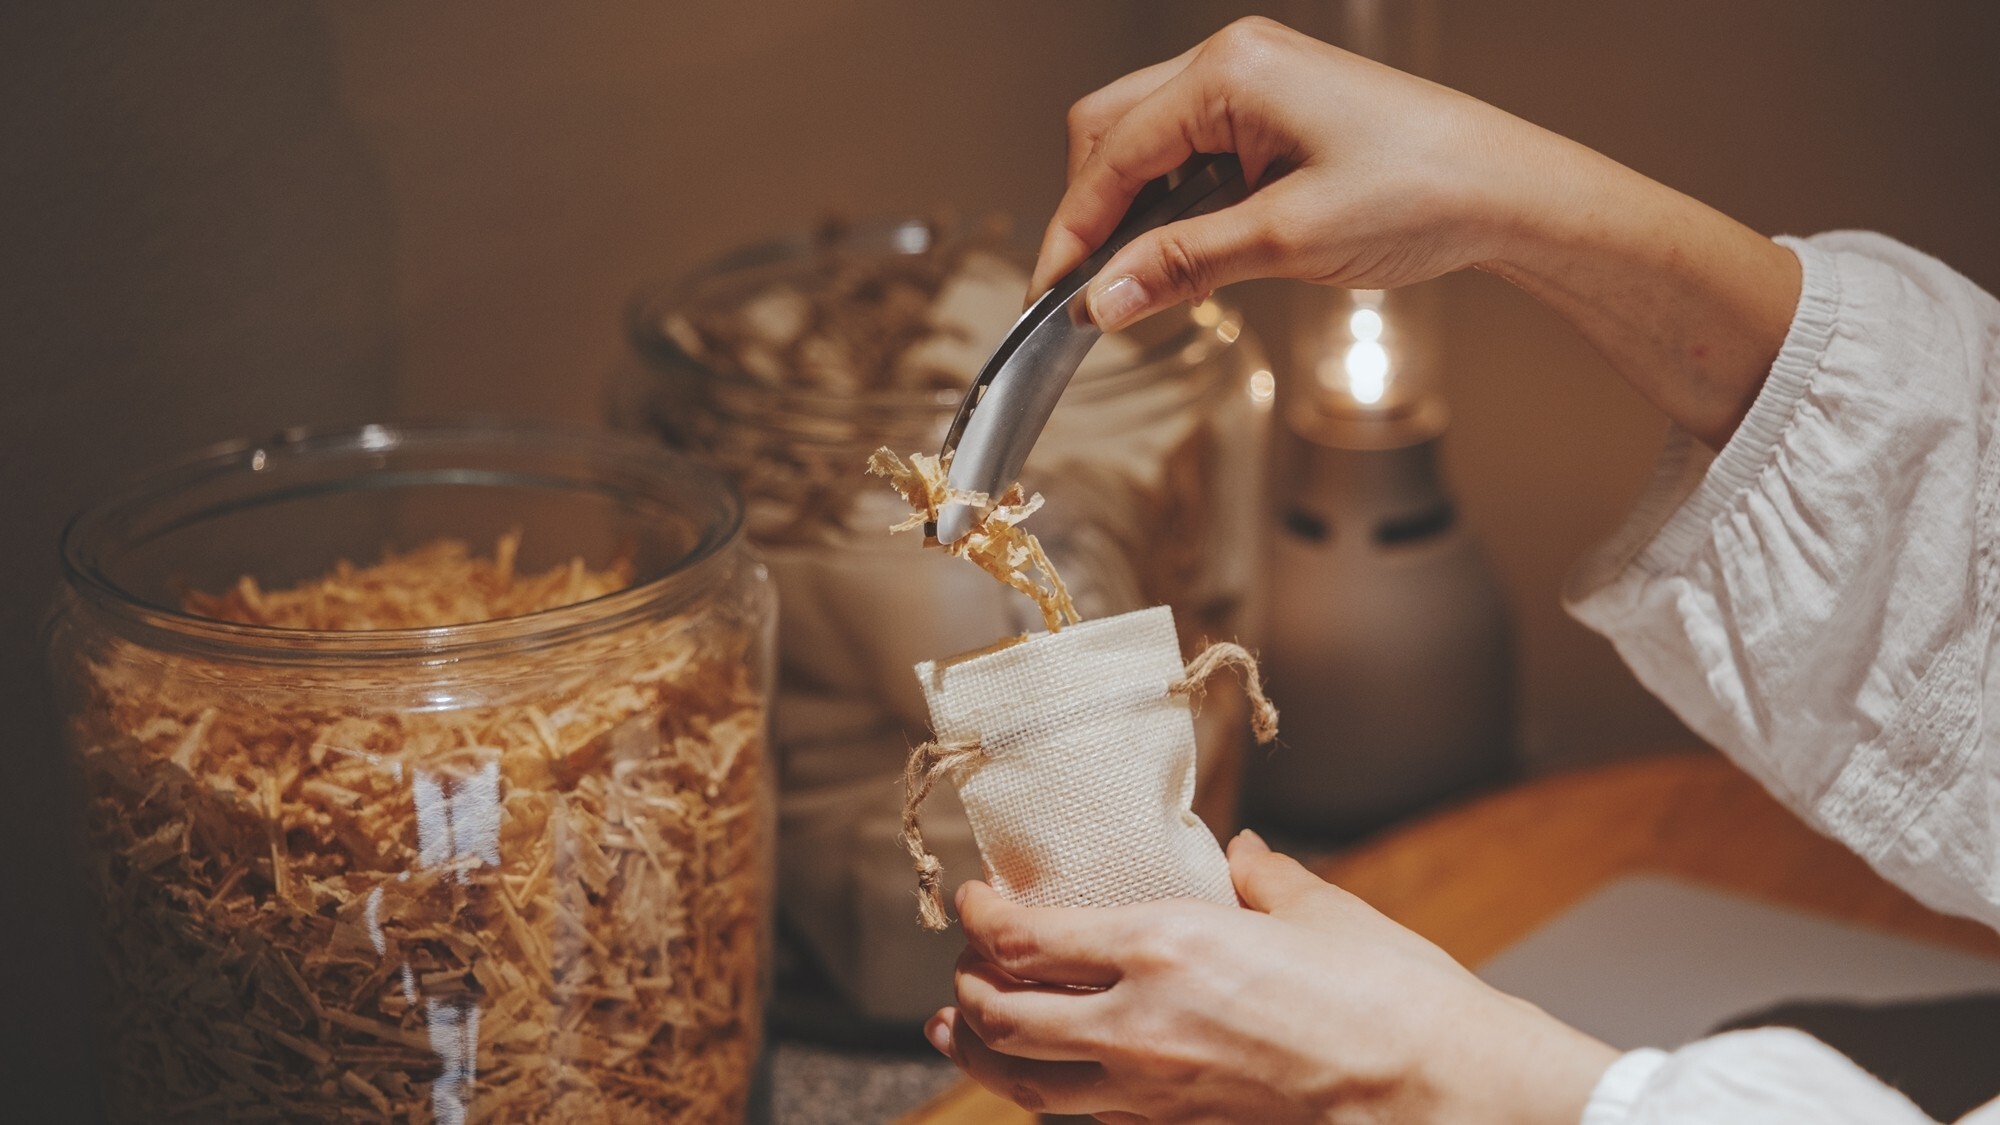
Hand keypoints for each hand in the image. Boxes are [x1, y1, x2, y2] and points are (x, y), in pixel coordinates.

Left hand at [927, 830, 1617, 1123]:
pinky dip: (1044, 1098)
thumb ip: (1262, 877)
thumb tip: (1240, 855)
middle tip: (970, 958)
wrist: (1435, 1090)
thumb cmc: (1388, 994)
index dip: (980, 915)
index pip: (1024, 936)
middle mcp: (1138, 1022)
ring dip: (980, 1049)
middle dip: (970, 981)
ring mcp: (1152, 1093)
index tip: (975, 897)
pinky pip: (1082, 1120)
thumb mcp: (1316, 910)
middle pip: (1003, 1011)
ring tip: (958, 1028)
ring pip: (1024, 1081)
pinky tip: (1043, 1085)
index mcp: (1164, 946)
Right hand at [1033, 16, 1525, 327]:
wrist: (1510, 193)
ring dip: (1134, 209)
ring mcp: (1255, 82)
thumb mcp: (1287, 241)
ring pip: (1148, 140)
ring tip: (1140, 279)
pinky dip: (1174, 202)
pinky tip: (1184, 250)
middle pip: (1112, 130)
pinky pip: (1192, 149)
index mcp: (1231, 73)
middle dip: (1092, 210)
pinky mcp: (1275, 112)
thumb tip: (1102, 299)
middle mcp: (1235, 61)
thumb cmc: (1424, 194)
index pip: (1111, 153)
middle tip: (1088, 290)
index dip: (1073, 230)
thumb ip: (1182, 266)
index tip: (1052, 296)